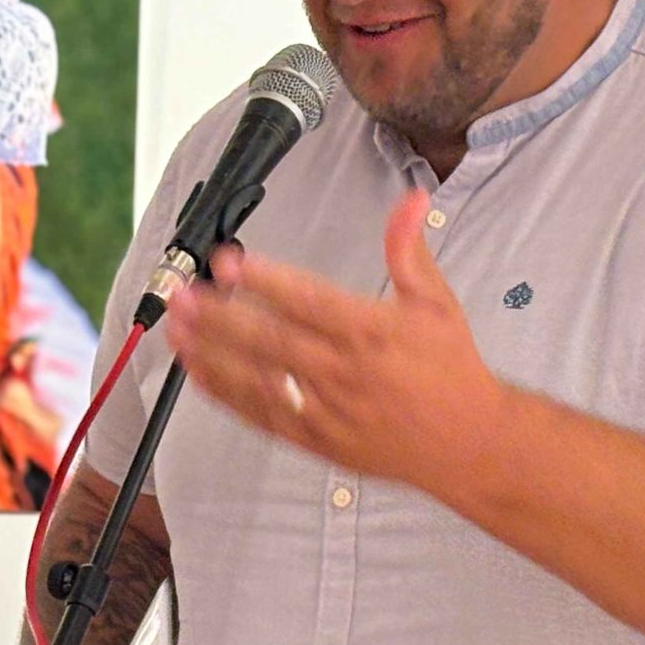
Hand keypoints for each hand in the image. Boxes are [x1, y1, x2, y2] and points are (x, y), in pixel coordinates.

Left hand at [162, 188, 508, 491]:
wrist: (468, 445)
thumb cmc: (451, 371)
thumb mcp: (437, 303)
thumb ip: (410, 250)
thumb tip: (411, 200)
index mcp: (373, 333)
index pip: (308, 301)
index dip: (264, 281)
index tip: (228, 262)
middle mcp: (345, 373)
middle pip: (270, 342)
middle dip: (220, 315)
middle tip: (183, 291)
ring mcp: (326, 411)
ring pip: (257, 380)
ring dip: (211, 352)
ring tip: (177, 325)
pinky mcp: (316, 441)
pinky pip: (261, 415)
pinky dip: (225, 393)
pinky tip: (196, 369)